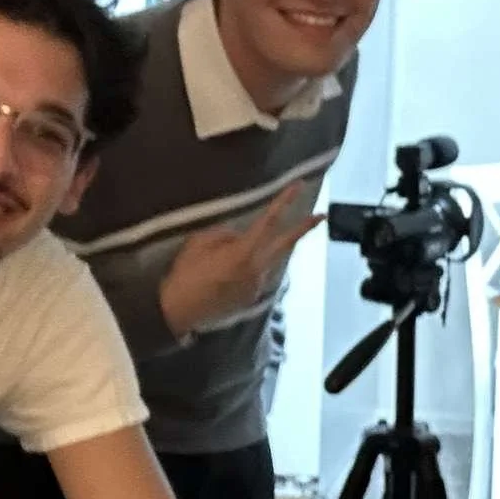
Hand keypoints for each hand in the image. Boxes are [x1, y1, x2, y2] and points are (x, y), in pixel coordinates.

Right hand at [158, 186, 321, 340]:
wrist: (178, 312)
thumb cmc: (185, 274)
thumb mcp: (198, 243)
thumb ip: (223, 235)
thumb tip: (237, 236)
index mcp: (244, 252)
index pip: (269, 221)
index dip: (284, 202)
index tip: (298, 186)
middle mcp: (257, 269)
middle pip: (286, 244)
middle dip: (304, 228)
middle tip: (321, 216)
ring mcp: (256, 286)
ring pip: (266, 262)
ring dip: (259, 254)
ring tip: (230, 259)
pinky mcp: (251, 299)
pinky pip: (254, 278)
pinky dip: (245, 271)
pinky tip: (225, 277)